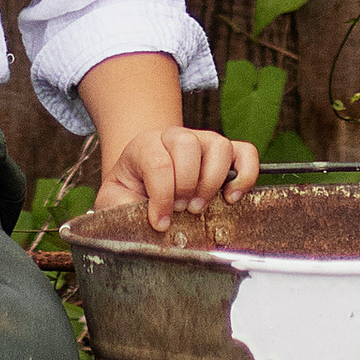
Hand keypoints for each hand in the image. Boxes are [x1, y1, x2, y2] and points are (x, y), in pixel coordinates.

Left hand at [95, 125, 260, 236]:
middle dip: (185, 186)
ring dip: (211, 182)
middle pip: (187, 146)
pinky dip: (245, 174)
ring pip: (219, 146)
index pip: (158, 162)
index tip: (160, 222)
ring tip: (199, 207)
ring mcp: (203, 141)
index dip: (161, 197)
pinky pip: (246, 153)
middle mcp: (175, 137)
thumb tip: (144, 220)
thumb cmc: (130, 190)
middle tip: (179, 210)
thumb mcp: (113, 198)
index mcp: (145, 145)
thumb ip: (119, 207)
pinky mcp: (227, 153)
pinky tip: (231, 197)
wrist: (143, 178)